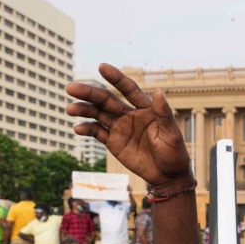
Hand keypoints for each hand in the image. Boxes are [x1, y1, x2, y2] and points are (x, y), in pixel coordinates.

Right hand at [66, 64, 192, 189]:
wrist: (168, 176)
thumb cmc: (174, 153)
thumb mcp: (172, 134)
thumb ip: (164, 114)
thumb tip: (159, 91)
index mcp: (145, 108)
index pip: (128, 89)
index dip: (116, 78)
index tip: (102, 67)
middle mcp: (129, 114)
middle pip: (106, 100)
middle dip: (89, 93)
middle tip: (71, 88)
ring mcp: (120, 128)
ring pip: (98, 114)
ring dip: (84, 110)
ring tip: (70, 109)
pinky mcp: (113, 142)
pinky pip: (97, 133)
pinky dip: (87, 129)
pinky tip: (78, 129)